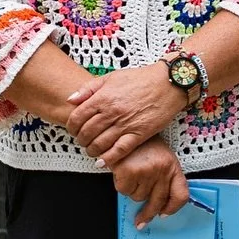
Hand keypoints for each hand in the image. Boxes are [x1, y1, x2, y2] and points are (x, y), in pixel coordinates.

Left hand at [65, 65, 185, 164]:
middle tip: (83, 141)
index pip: (77, 117)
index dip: (71, 127)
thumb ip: (89, 88)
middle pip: (87, 133)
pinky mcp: (139, 134)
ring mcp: (125, 124)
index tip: (73, 130)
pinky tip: (103, 161)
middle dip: (81, 140)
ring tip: (92, 150)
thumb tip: (70, 100)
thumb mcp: (112, 77)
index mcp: (103, 97)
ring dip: (92, 150)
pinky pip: (119, 151)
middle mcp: (112, 112)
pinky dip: (108, 158)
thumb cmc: (140, 78)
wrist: (168, 83)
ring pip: (100, 144)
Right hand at [112, 138, 189, 224]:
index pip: (181, 195)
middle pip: (157, 202)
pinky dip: (121, 184)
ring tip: (131, 174)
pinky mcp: (129, 172)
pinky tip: (123, 171)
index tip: (163, 215)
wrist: (125, 128)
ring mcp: (147, 171)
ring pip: (138, 197)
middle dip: (147, 214)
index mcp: (173, 166)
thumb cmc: (143, 145)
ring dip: (132, 190)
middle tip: (140, 221)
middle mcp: (163, 170)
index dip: (172, 209)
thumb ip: (162, 179)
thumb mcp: (160, 158)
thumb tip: (157, 206)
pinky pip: (124, 191)